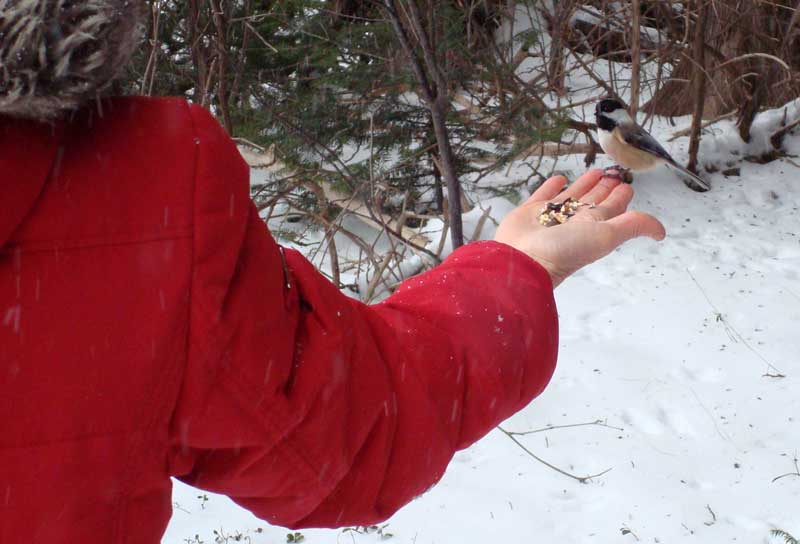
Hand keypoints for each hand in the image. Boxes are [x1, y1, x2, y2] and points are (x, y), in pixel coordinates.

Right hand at [494, 169, 665, 287]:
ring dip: (584, 183)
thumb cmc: (563, 250)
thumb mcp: (606, 236)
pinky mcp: (529, 212)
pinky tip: (558, 179)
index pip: (612, 207)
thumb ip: (633, 225)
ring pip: (572, 195)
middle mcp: (573, 221)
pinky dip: (551, 186)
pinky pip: (543, 195)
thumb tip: (662, 232)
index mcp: (592, 226)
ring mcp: (551, 216)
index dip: (621, 194)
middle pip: (594, 200)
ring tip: (595, 171)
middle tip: (614, 172)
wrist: (523, 260)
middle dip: (605, 187)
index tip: (628, 182)